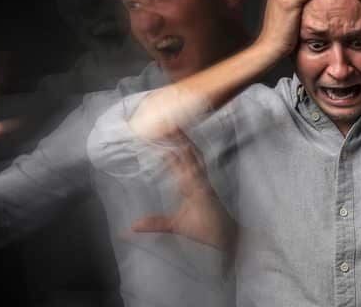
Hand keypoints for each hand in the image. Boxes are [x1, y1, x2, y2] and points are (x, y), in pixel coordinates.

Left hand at [131, 131, 235, 249]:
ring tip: (175, 129)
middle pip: (188, 154)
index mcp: (190, 184)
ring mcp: (202, 184)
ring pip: (192, 159)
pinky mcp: (205, 191)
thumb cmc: (205, 228)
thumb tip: (133, 226)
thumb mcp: (174, 225)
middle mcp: (197, 180)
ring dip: (184, 143)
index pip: (179, 161)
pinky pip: (196, 173)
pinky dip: (190, 161)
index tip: (161, 133)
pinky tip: (185, 150)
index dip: (171, 147)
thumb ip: (155, 223)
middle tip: (168, 121)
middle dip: (178, 138)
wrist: (227, 238)